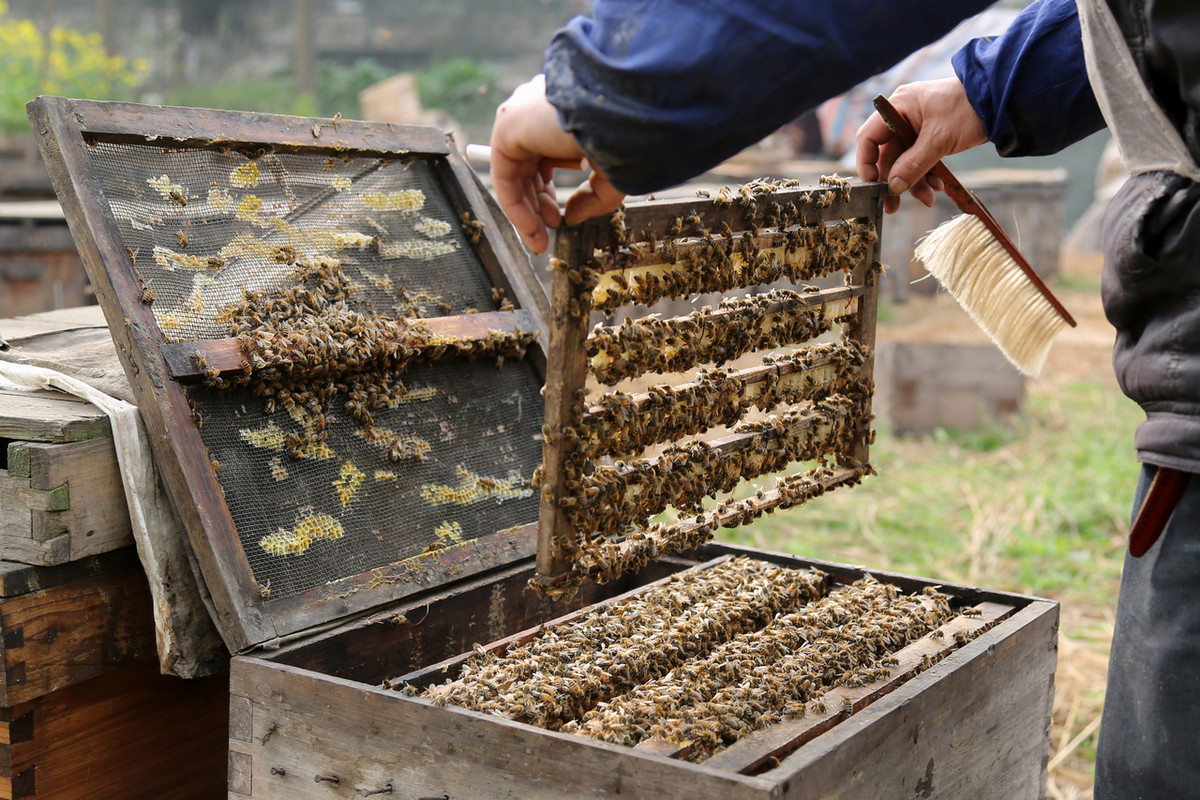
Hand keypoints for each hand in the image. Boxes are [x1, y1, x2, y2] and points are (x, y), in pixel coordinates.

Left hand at [490, 75, 624, 252]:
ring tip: (539, 238)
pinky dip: (515, 207)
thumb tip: (570, 217)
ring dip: (525, 212)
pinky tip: (532, 229)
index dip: (548, 192)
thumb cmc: (628, 135)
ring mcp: (520, 116)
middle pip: (525, 168)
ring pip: (512, 175)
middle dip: (537, 205)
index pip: (542, 156)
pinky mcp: (508, 128)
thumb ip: (591, 198)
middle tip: (549, 230)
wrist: (626, 112)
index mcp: (560, 112)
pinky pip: (503, 177)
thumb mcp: (612, 175)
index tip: (560, 219)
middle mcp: (536, 110)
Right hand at [855, 78, 987, 213]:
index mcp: (897, 107)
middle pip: (887, 155)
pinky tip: (937, 185)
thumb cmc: (968, 108)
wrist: (1000, 100)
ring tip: (928, 197)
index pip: (868, 138)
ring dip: (913, 182)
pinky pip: (919, 161)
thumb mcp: (939, 139)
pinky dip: (926, 175)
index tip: (873, 185)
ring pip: (904, 162)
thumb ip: (913, 164)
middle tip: (893, 205)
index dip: (866, 163)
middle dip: (894, 181)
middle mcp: (902, 116)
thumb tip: (893, 187)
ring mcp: (916, 127)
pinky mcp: (929, 137)